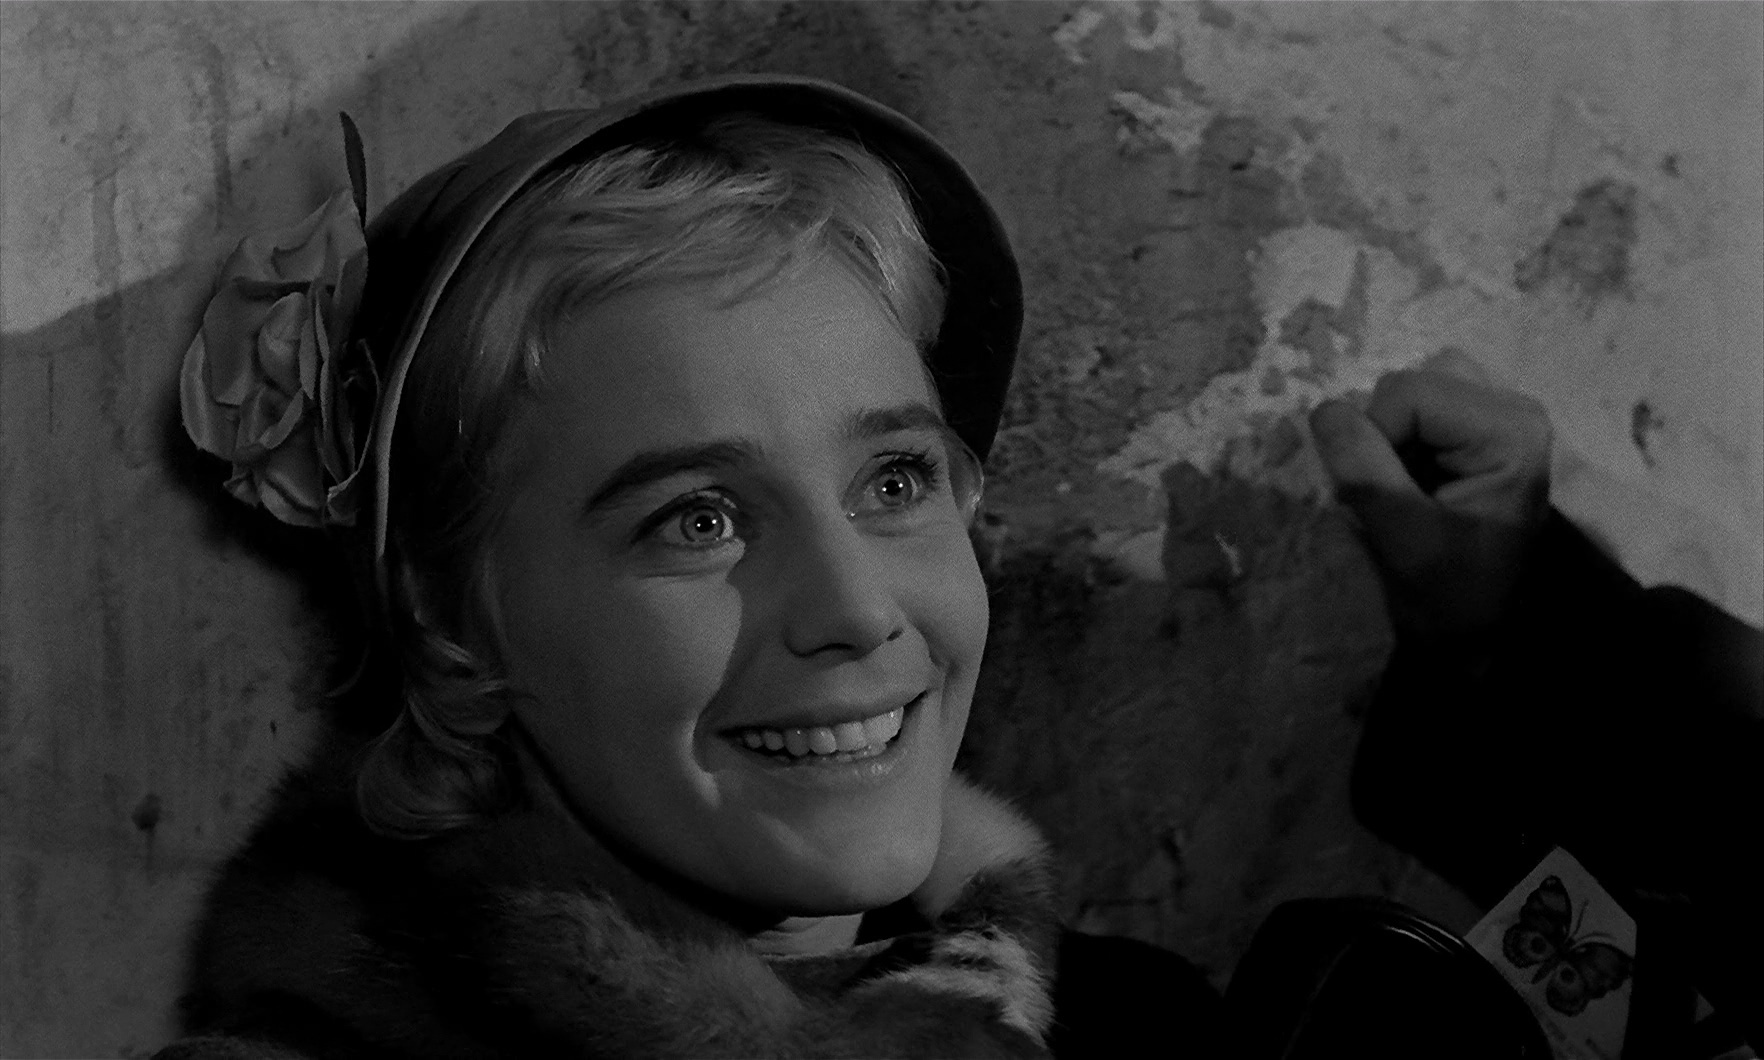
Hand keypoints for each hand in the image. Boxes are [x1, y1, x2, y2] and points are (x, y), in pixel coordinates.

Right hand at [1309, 352, 1552, 645]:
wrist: (1474, 633)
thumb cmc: (1449, 596)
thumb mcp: (1404, 540)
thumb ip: (1366, 474)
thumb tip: (1324, 411)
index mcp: (1510, 431)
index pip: (1409, 393)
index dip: (1375, 437)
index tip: (1384, 496)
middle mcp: (1512, 409)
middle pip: (1410, 383)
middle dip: (1382, 435)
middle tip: (1396, 493)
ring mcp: (1495, 416)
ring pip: (1408, 389)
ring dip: (1387, 436)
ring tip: (1402, 486)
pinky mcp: (1475, 429)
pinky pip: (1413, 406)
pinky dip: (1395, 438)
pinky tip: (1409, 479)